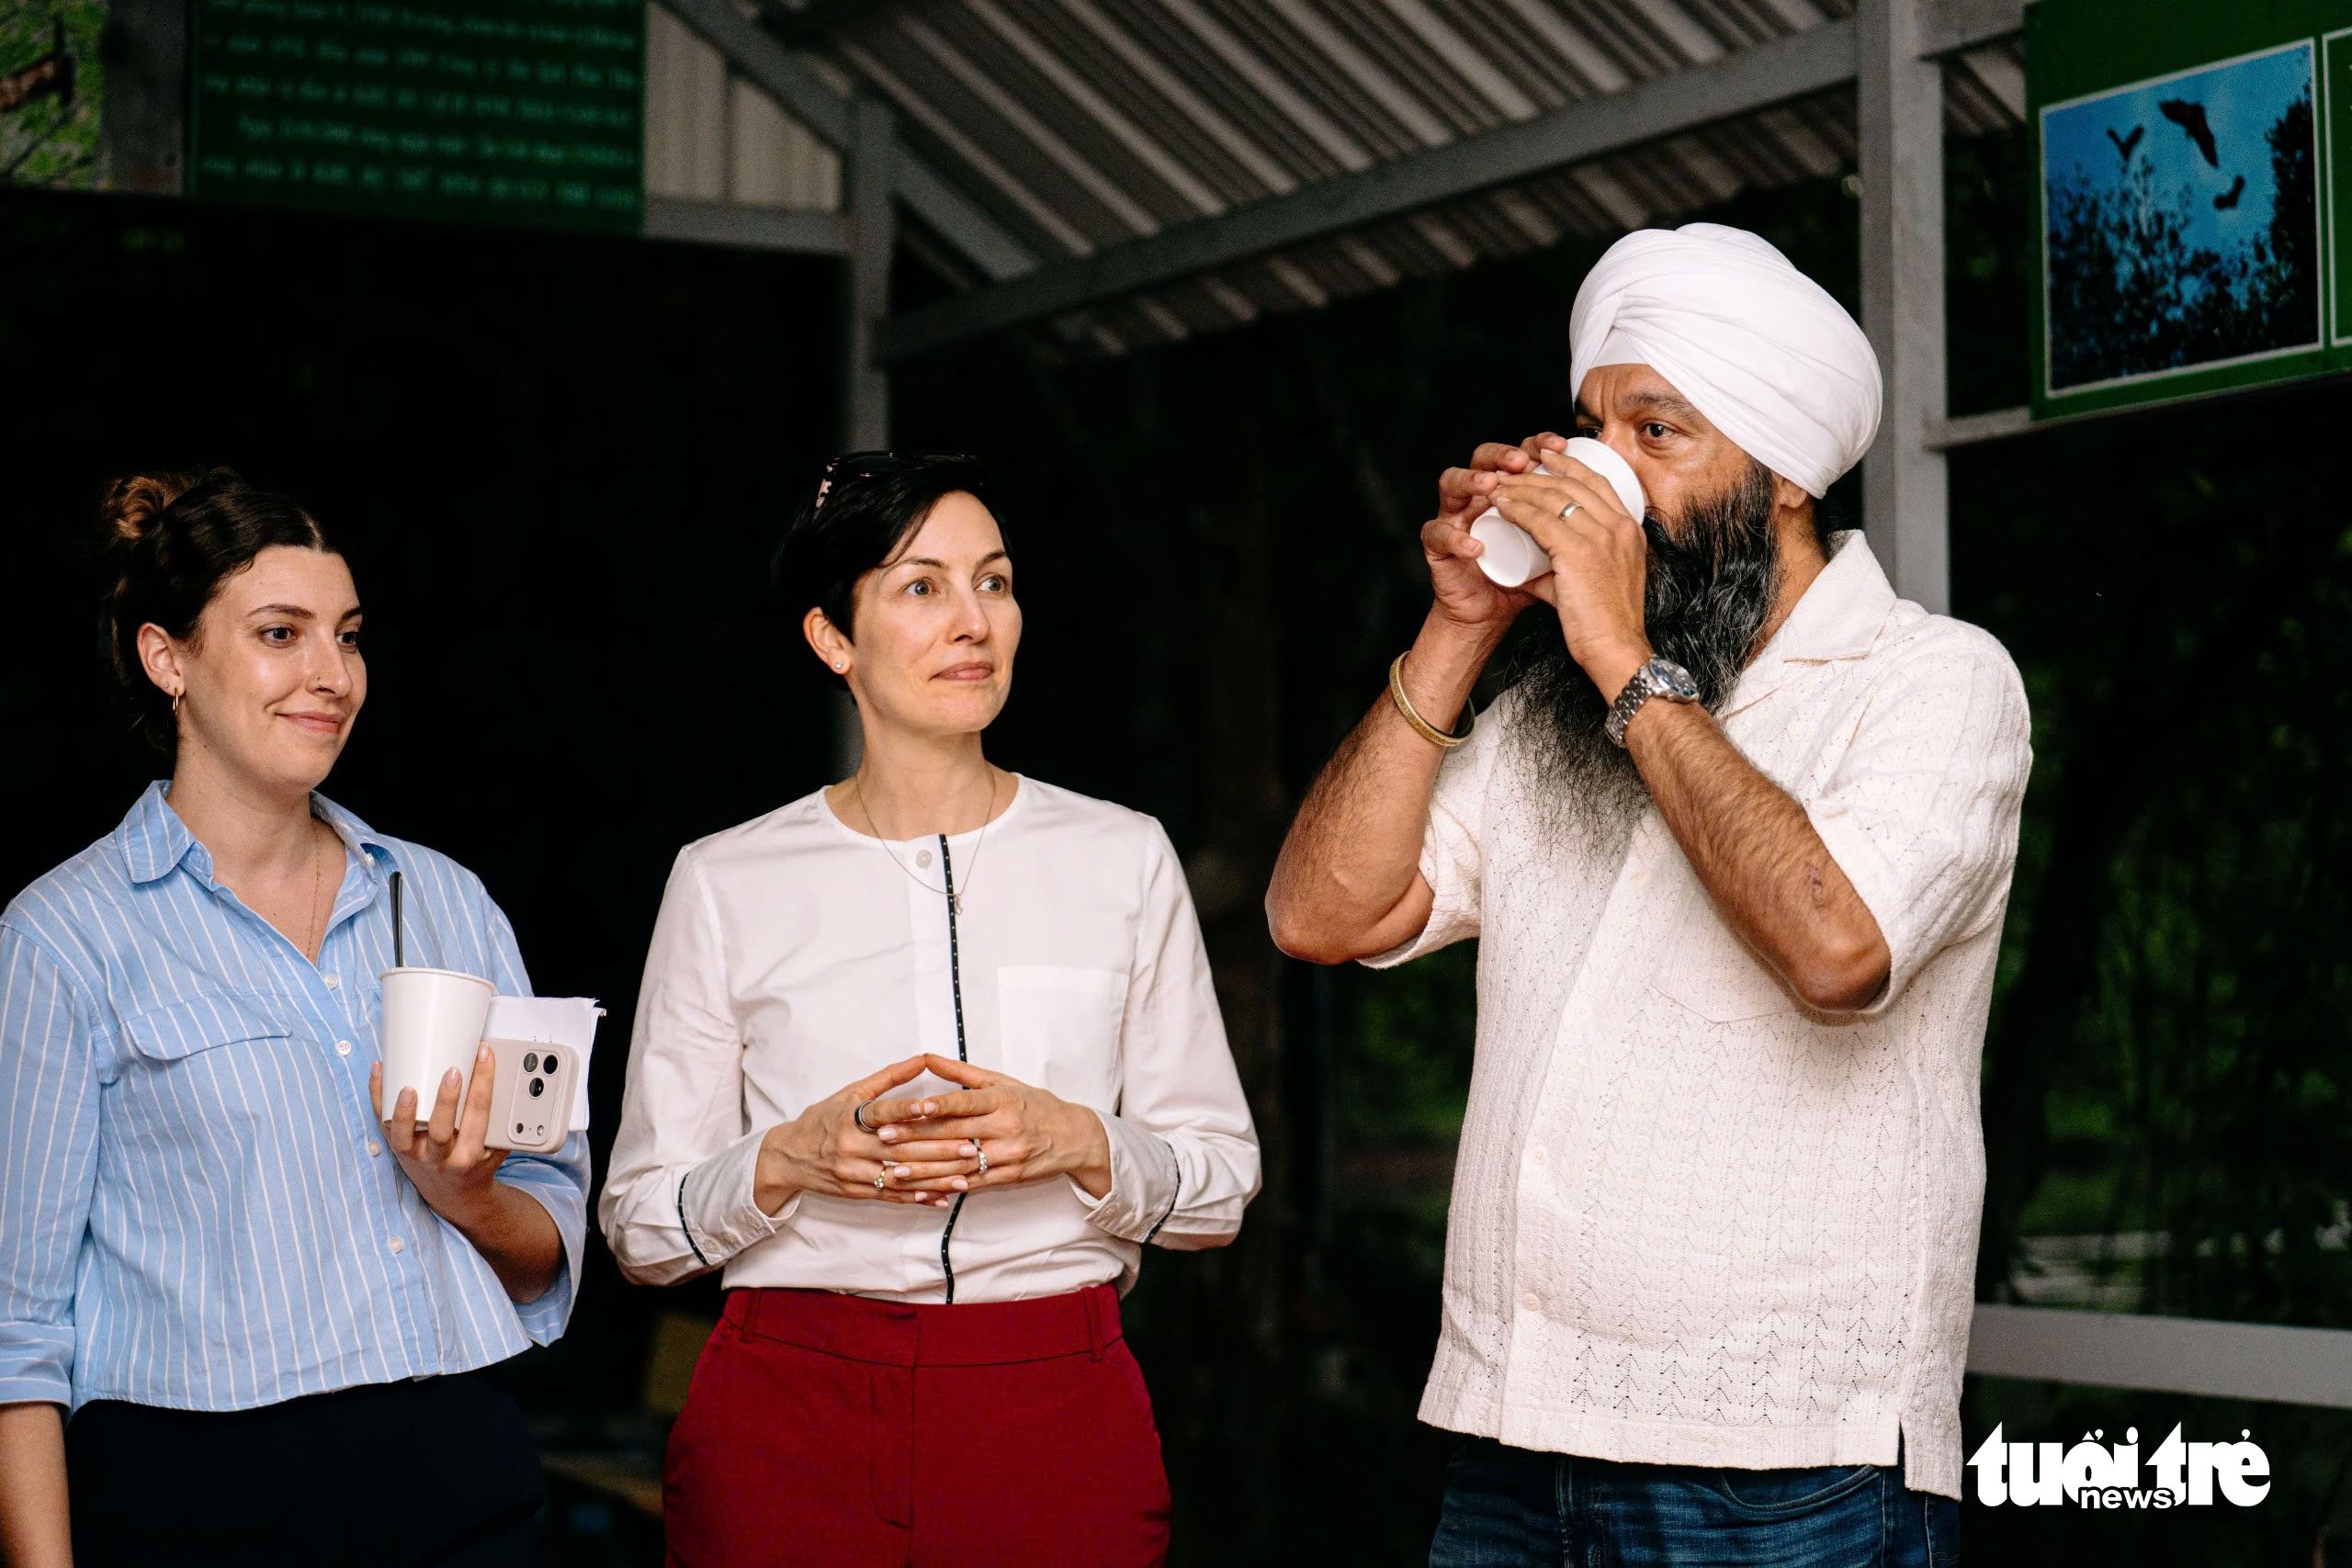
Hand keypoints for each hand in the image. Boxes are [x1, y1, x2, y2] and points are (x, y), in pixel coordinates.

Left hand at [373, 1045, 507, 1229]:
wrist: (455, 1196)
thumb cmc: (477, 1165)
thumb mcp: (497, 1146)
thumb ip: (499, 1117)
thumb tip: (505, 1071)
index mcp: (471, 1155)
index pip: (479, 1115)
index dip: (483, 1082)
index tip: (484, 1055)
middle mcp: (441, 1158)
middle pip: (441, 1130)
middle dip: (447, 1100)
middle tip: (453, 1071)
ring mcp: (415, 1155)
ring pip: (404, 1136)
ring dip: (405, 1111)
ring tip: (408, 1088)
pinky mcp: (397, 1149)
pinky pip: (383, 1123)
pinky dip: (378, 1097)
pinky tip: (378, 1071)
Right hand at [753, 1057, 978, 1212]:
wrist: (789, 1156)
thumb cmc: (825, 1119)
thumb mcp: (850, 1092)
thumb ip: (889, 1077)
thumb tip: (923, 1058)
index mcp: (850, 1117)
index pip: (882, 1113)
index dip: (907, 1110)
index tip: (935, 1109)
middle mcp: (851, 1146)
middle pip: (899, 1149)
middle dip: (937, 1150)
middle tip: (970, 1147)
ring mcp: (853, 1172)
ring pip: (899, 1178)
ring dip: (934, 1179)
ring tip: (964, 1177)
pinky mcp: (856, 1192)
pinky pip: (890, 1197)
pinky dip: (917, 1198)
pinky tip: (941, 1198)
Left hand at [860, 1054, 1113, 1200]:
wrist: (1073, 1137)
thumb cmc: (1035, 1105)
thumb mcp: (1003, 1082)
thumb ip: (962, 1073)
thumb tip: (927, 1057)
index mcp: (1002, 1100)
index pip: (965, 1102)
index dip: (937, 1105)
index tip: (910, 1107)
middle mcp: (1005, 1128)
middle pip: (955, 1134)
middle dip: (916, 1137)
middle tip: (884, 1137)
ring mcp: (1007, 1156)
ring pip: (959, 1164)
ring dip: (924, 1169)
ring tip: (894, 1169)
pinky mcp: (1007, 1177)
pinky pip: (971, 1184)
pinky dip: (945, 1187)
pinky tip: (922, 1189)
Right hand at [1423, 433, 1571, 633]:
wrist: (1489, 619)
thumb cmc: (1522, 584)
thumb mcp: (1557, 555)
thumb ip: (1580, 532)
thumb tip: (1618, 510)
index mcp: (1506, 493)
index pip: (1518, 455)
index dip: (1538, 446)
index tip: (1561, 445)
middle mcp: (1477, 498)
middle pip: (1482, 459)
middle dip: (1503, 455)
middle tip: (1525, 459)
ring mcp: (1453, 518)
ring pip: (1450, 483)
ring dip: (1471, 481)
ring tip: (1493, 488)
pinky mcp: (1436, 548)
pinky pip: (1438, 534)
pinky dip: (1455, 539)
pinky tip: (1475, 548)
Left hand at [1488, 450, 1652, 696]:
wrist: (1617, 649)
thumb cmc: (1606, 624)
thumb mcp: (1596, 584)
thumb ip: (1564, 573)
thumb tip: (1533, 572)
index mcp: (1630, 530)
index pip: (1599, 483)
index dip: (1571, 466)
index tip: (1548, 456)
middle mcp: (1620, 526)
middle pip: (1574, 483)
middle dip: (1540, 469)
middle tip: (1514, 464)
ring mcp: (1602, 536)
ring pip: (1555, 497)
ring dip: (1523, 487)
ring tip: (1500, 483)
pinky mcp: (1579, 551)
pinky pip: (1541, 520)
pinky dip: (1518, 509)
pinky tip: (1501, 505)